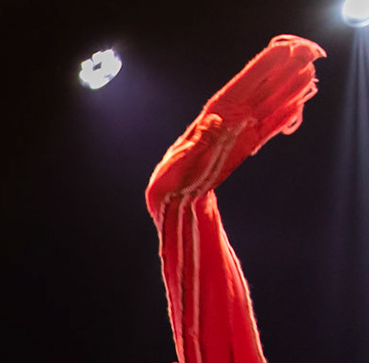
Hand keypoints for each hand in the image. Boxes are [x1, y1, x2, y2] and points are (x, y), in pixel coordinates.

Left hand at [148, 35, 322, 203]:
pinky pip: (269, 128)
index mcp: (216, 112)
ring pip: (270, 105)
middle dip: (284, 71)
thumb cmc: (174, 173)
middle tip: (307, 53)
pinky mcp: (247, 146)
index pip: (244, 83)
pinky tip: (297, 105)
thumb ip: (201, 139)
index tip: (284, 49)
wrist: (175, 193)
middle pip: (263, 89)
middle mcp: (232, 116)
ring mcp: (241, 130)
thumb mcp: (184, 156)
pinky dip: (283, 117)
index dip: (264, 65)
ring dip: (290, 90)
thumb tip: (215, 121)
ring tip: (309, 72)